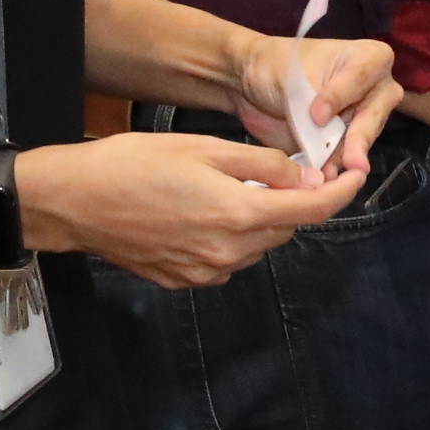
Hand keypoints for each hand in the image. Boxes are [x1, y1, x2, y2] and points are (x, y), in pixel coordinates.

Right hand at [25, 131, 360, 291]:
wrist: (73, 202)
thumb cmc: (133, 165)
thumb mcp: (205, 149)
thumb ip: (263, 165)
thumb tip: (306, 176)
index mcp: (239, 215)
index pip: (312, 210)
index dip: (341, 192)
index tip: (356, 176)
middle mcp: (229, 253)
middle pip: (285, 227)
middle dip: (293, 199)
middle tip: (283, 169)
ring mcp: (206, 272)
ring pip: (257, 244)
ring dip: (260, 218)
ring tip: (231, 186)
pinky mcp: (184, 281)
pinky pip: (227, 258)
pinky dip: (230, 236)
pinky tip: (204, 211)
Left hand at [230, 31, 397, 184]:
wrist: (254, 85)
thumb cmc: (278, 66)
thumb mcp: (297, 78)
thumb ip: (316, 104)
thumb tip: (325, 135)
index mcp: (370, 58)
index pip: (363, 78)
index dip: (340, 96)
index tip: (316, 114)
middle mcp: (376, 90)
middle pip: (373, 115)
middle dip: (359, 138)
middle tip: (352, 162)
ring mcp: (363, 120)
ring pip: (362, 142)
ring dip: (344, 159)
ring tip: (328, 174)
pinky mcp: (346, 144)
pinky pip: (345, 160)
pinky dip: (332, 168)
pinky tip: (323, 177)